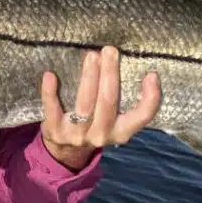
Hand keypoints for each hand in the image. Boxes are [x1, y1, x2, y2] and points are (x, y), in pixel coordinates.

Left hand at [40, 45, 159, 170]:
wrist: (65, 151)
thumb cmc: (95, 123)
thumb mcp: (115, 119)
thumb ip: (122, 97)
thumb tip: (130, 62)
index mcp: (121, 131)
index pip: (141, 116)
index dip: (150, 97)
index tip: (151, 74)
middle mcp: (102, 135)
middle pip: (108, 102)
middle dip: (110, 74)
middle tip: (109, 51)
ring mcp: (78, 135)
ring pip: (85, 104)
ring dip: (88, 78)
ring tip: (91, 56)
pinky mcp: (56, 132)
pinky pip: (53, 110)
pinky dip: (50, 92)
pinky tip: (50, 75)